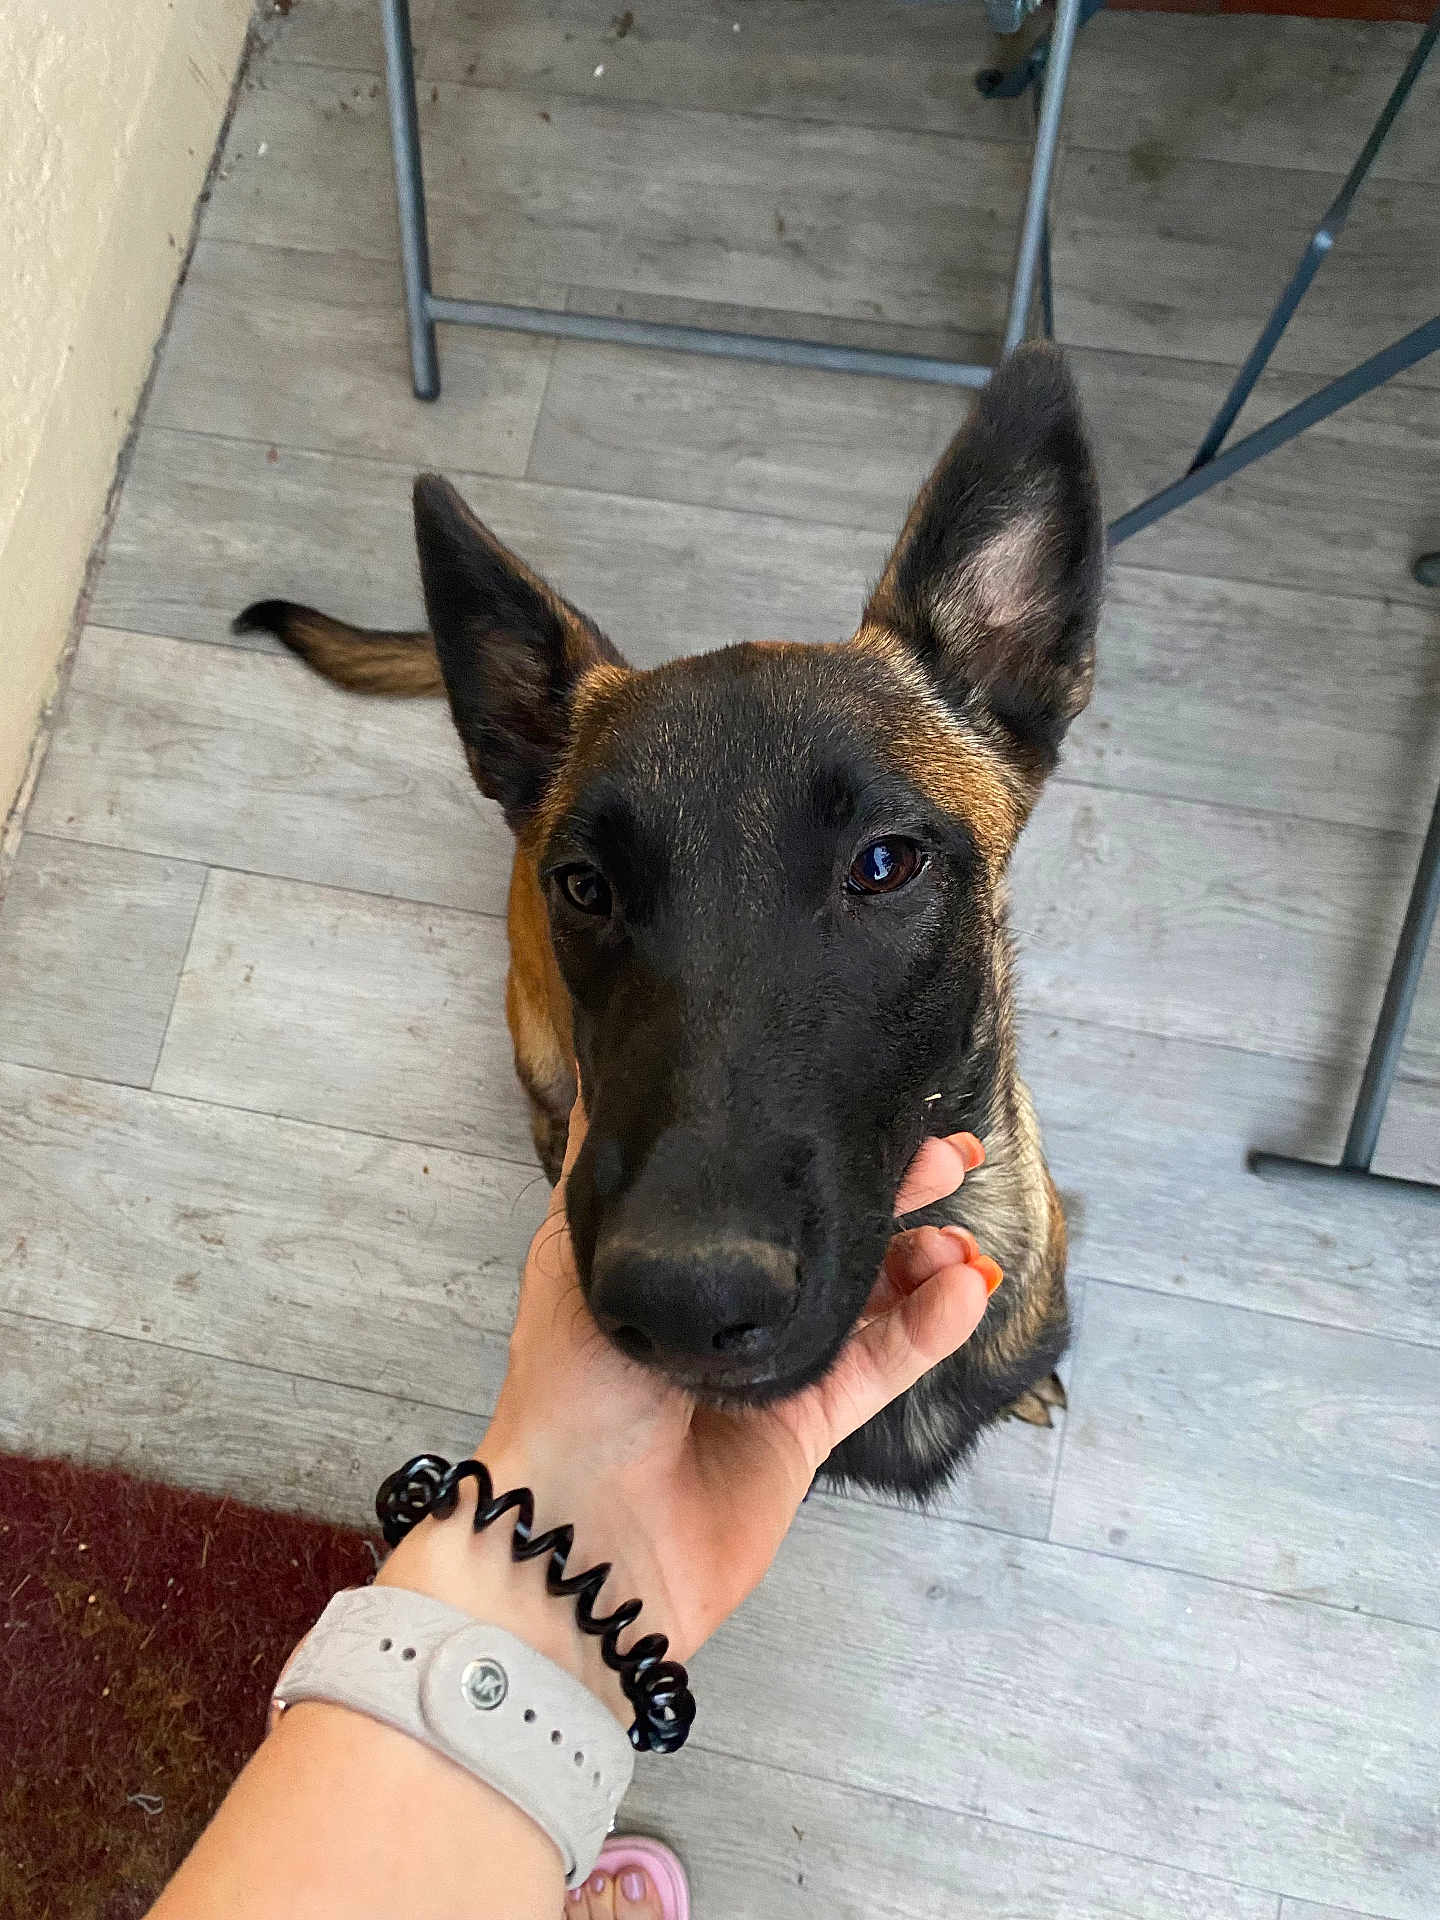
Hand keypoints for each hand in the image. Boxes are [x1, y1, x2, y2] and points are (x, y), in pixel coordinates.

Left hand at [452, 1098, 996, 1667]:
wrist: (588, 1543)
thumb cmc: (566, 1399)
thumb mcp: (574, 1265)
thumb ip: (600, 1178)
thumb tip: (597, 1076)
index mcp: (667, 1262)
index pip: (752, 1185)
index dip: (809, 1146)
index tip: (866, 1104)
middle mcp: (723, 1306)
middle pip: (823, 1233)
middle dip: (890, 1191)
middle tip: (950, 1153)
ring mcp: (771, 1366)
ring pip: (868, 1296)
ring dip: (922, 1261)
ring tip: (958, 1243)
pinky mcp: (809, 1424)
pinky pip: (882, 1364)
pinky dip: (929, 1327)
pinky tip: (965, 1291)